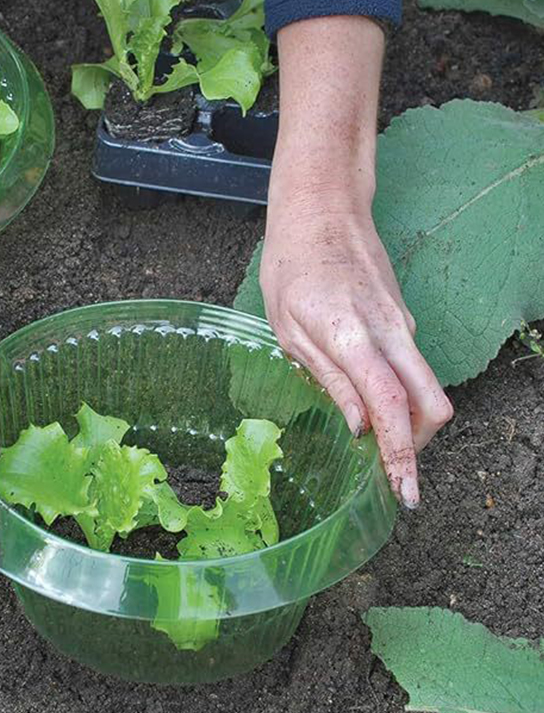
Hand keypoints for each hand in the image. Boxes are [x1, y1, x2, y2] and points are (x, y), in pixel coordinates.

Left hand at [260, 196, 452, 506]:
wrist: (322, 210)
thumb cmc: (292, 268)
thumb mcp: (289, 331)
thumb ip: (330, 379)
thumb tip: (359, 429)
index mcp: (353, 338)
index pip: (392, 408)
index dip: (402, 455)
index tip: (406, 492)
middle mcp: (391, 333)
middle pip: (431, 404)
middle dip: (417, 444)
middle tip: (389, 469)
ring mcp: (402, 324)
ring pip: (425, 387)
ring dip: (407, 420)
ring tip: (372, 438)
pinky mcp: (402, 319)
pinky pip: (409, 367)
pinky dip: (398, 391)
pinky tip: (365, 393)